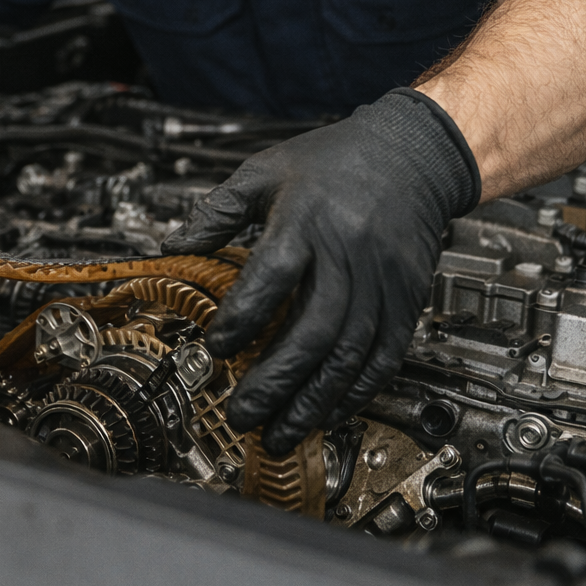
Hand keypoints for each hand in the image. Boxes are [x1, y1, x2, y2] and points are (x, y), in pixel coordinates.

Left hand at [162, 89, 478, 454]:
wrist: (410, 154)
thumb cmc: (333, 160)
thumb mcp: (265, 170)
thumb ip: (218, 211)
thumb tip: (175, 247)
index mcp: (306, 217)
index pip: (271, 275)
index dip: (242, 317)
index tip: (216, 347)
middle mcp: (348, 251)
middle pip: (313, 328)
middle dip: (275, 380)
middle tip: (243, 413)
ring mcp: (382, 278)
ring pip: (349, 352)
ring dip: (314, 400)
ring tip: (282, 431)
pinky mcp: (406, 296)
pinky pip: (385, 354)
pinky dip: (357, 390)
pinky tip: (331, 411)